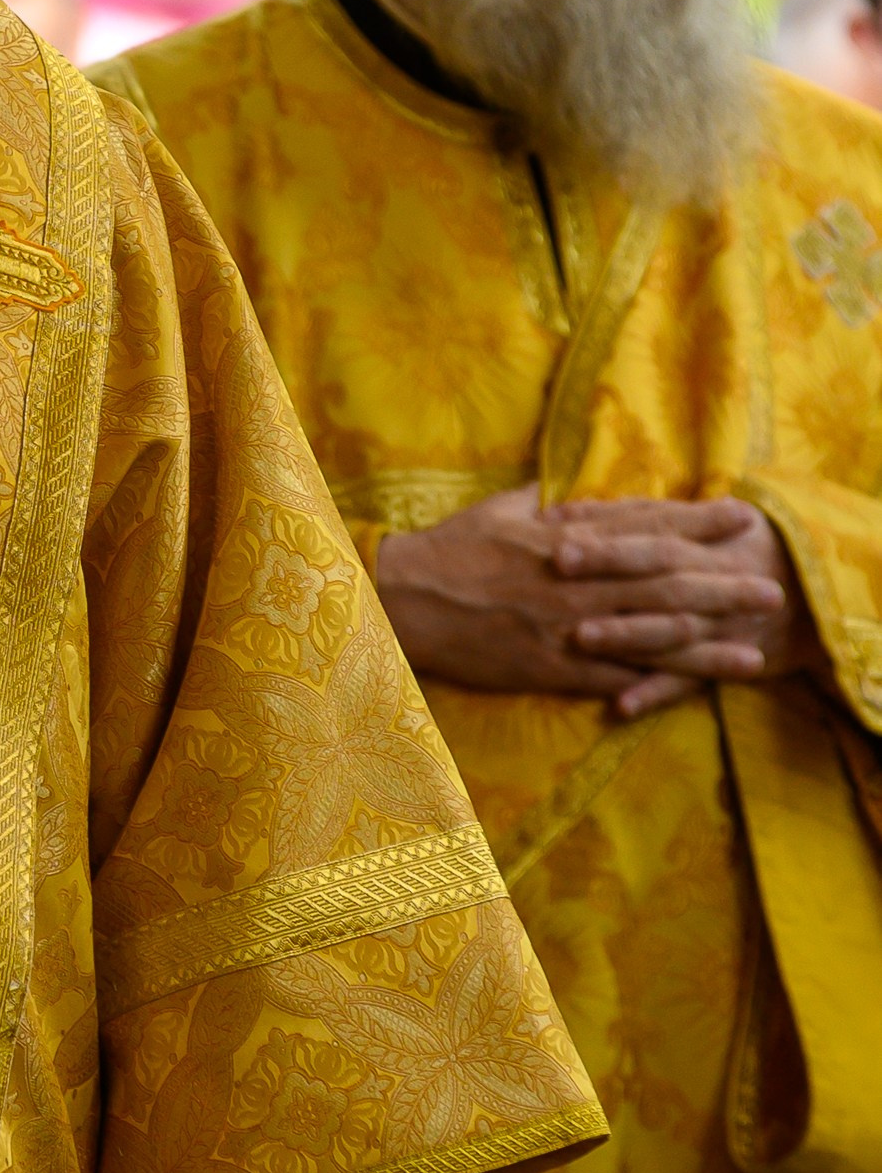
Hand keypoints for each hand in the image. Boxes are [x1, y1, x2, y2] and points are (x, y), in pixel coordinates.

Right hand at [374, 487, 800, 719]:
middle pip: (662, 580)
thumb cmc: (451, 549)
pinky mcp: (553, 665)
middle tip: (770, 585)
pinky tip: (695, 686)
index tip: (741, 516)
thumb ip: (552, 499)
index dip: (697, 522)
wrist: (404, 600)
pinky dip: (658, 681)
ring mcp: (568, 624)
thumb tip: (587, 486)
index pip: (645, 525)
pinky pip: (616, 674)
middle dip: (721, 582)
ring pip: (650, 631)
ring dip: (708, 638)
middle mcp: (576, 578)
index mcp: (566, 534)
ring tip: (753, 643)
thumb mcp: (504, 507)